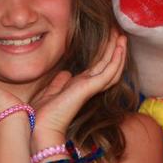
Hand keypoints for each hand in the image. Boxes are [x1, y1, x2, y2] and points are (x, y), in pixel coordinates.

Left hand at [30, 30, 126, 144]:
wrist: (39, 128)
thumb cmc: (41, 114)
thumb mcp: (50, 92)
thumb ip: (59, 83)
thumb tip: (65, 74)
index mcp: (79, 87)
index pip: (98, 69)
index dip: (106, 55)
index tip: (110, 41)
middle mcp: (87, 87)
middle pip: (108, 66)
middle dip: (115, 50)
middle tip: (121, 35)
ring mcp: (90, 88)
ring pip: (111, 68)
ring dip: (118, 52)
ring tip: (123, 37)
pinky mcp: (89, 88)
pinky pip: (108, 72)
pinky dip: (115, 60)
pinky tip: (119, 48)